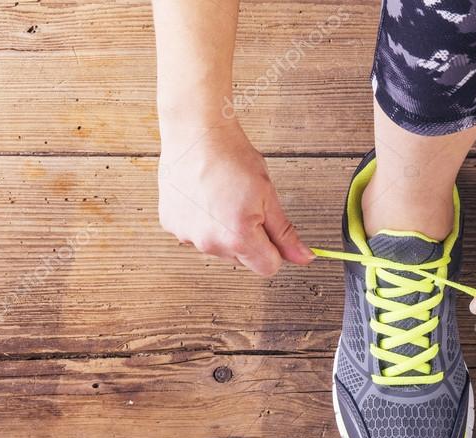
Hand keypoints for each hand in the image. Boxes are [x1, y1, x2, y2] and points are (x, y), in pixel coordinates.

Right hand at [157, 120, 311, 275]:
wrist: (197, 133)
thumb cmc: (232, 158)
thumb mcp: (268, 197)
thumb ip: (285, 233)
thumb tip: (304, 257)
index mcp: (238, 238)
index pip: (268, 267)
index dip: (275, 249)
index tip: (271, 229)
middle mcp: (209, 243)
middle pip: (243, 258)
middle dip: (249, 238)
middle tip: (245, 205)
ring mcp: (187, 235)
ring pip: (219, 247)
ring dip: (225, 230)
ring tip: (223, 198)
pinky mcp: (171, 224)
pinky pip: (196, 234)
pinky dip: (203, 221)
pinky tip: (205, 198)